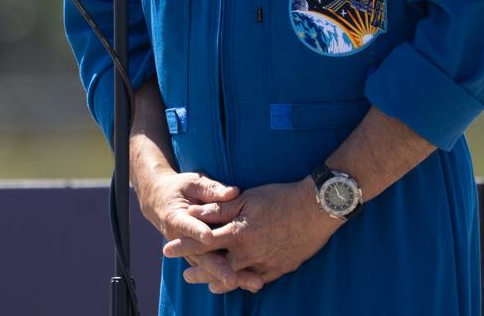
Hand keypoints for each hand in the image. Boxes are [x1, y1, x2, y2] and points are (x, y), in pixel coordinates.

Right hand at [134, 169, 261, 293]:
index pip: (188, 226)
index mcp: (176, 218)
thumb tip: (233, 192)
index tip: (209, 237)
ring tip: (253, 283)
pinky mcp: (200, 256)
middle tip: (233, 279)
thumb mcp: (192, 183)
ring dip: (231, 276)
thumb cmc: (180, 189)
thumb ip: (211, 189)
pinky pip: (216, 269)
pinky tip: (254, 282)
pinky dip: (234, 276)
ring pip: (211, 267)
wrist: (160, 202)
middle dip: (219, 268)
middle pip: (202, 256)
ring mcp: (191, 251)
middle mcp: (182, 240)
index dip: (198, 231)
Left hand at [163, 179, 340, 285]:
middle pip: (217, 267)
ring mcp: (265, 264)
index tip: (167, 251)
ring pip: (237, 278)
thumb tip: (194, 214)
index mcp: (238, 234)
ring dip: (220, 282)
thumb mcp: (247, 198)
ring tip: (209, 285)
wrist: (316, 208)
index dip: (184, 247)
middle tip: (186, 277)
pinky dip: (245, 283)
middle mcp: (249, 253)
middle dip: (199, 273)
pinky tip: (240, 283)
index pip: (203, 243)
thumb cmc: (281, 197)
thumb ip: (220, 208)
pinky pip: (258, 280)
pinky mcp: (280, 269)